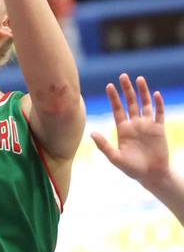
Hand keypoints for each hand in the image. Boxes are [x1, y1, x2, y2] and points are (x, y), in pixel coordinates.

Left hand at [92, 74, 169, 188]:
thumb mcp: (115, 158)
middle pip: (130, 103)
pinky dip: (158, 104)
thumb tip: (91, 133)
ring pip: (145, 104)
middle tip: (123, 75)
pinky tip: (156, 94)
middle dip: (127, 90)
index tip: (109, 85)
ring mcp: (147, 125)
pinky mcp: (159, 129)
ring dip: (143, 92)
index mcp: (123, 129)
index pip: (117, 109)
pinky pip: (159, 113)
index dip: (114, 98)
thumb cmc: (132, 169)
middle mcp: (135, 124)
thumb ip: (104, 145)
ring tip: (139, 79)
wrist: (152, 175)